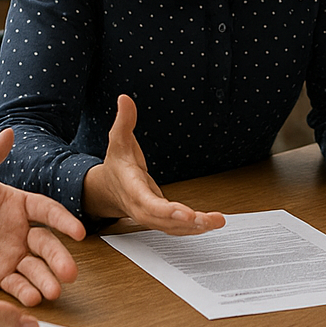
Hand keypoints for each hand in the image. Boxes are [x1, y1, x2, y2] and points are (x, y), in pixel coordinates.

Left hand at [0, 128, 85, 304]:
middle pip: (46, 245)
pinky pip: (15, 284)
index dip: (63, 221)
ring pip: (35, 268)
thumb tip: (8, 132)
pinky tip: (32, 300)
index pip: (47, 211)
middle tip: (70, 274)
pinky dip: (24, 292)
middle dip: (59, 259)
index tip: (78, 233)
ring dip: (47, 280)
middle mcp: (21, 231)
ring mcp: (11, 254)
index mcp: (20, 204)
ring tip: (53, 292)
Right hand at [81, 94, 224, 233]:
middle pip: (164, 221)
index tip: (184, 213)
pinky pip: (177, 227)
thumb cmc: (117, 165)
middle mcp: (141, 207)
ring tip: (217, 221)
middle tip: (210, 220)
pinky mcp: (160, 219)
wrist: (108, 189)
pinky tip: (212, 223)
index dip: (166, 211)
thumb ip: (124, 121)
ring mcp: (151, 216)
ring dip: (196, 227)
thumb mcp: (118, 140)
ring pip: (173, 227)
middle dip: (187, 222)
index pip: (147, 204)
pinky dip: (194, 227)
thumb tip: (125, 99)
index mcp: (132, 189)